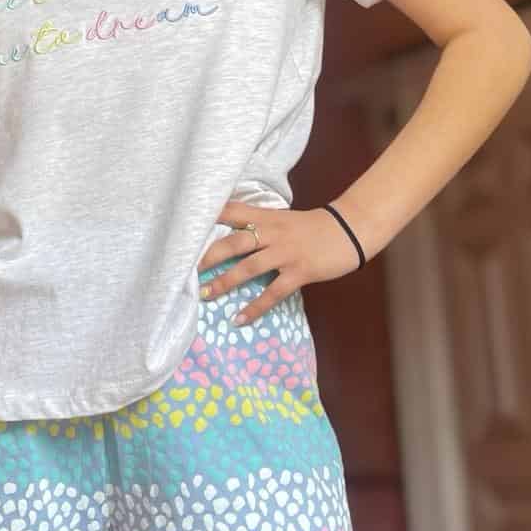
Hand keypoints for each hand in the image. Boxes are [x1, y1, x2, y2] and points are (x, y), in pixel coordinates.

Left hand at [196, 201, 361, 324]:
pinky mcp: (299, 271)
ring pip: (249, 267)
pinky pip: (273, 292)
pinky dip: (255, 307)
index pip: (231, 211)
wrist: (348, 229)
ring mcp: (286, 252)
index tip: (183, 226)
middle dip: (208, 257)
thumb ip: (258, 225)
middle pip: (233, 242)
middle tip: (184, 270)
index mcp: (266, 217)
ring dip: (225, 282)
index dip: (207, 217)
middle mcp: (272, 233)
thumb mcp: (282, 219)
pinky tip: (239, 320)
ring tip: (205, 296)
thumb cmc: (311, 227)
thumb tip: (229, 237)